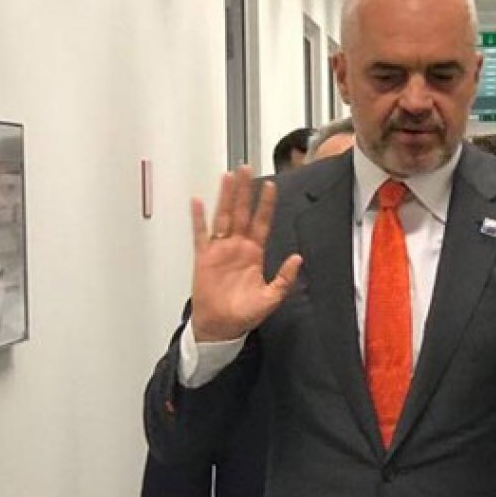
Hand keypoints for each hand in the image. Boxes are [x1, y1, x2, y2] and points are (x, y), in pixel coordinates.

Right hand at [189, 166, 302, 341]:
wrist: (221, 327)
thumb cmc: (244, 313)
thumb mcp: (271, 298)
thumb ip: (284, 278)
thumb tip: (298, 259)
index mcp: (255, 253)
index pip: (262, 222)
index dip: (266, 204)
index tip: (271, 186)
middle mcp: (238, 247)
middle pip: (242, 212)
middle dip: (245, 190)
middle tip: (247, 169)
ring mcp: (220, 250)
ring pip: (223, 216)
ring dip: (225, 197)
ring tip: (228, 177)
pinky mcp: (204, 258)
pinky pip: (201, 234)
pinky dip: (199, 218)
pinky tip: (197, 202)